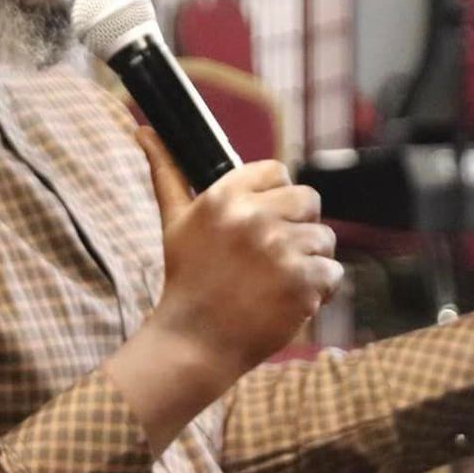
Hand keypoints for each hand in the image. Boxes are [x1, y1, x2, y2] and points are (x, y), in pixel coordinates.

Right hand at [134, 127, 341, 377]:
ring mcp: (280, 250)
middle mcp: (253, 218)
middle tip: (274, 255)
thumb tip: (142, 129)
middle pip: (308, 199)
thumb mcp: (174, 222)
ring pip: (323, 238)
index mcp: (224, 197)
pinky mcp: (302, 282)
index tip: (267, 220)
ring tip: (277, 282)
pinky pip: (331, 272)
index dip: (278, 196)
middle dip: (298, 226)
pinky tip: (288, 301)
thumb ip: (165, 172)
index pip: (277, 171)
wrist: (195, 342)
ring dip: (308, 261)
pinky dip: (318, 291)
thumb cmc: (186, 280)